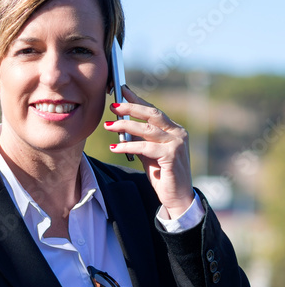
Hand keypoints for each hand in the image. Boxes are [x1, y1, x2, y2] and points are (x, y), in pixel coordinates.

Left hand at [106, 86, 194, 217]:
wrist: (177, 196)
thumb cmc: (162, 174)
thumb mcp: (148, 153)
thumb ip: (139, 139)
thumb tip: (121, 126)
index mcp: (174, 130)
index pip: (153, 111)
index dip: (138, 100)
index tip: (122, 90)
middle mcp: (178, 133)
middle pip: (152, 114)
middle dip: (131, 108)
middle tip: (113, 106)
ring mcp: (177, 144)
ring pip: (147, 130)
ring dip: (125, 126)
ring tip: (108, 126)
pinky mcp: (172, 156)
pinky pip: (145, 147)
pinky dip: (128, 146)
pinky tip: (114, 147)